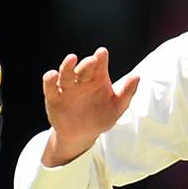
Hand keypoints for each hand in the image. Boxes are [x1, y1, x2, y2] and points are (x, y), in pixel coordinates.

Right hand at [41, 48, 139, 165]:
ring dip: (67, 66)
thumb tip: (137, 76)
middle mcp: (82, 80)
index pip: (99, 65)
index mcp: (97, 79)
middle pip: (83, 69)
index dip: (101, 58)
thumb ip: (127, 92)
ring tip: (71, 59)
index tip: (102, 53)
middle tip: (92, 61)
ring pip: (66, 74)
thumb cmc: (100, 117)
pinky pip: (50, 87)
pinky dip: (49, 80)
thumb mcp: (117, 108)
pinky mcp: (54, 97)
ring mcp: (67, 88)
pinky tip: (52, 75)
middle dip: (87, 64)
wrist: (82, 135)